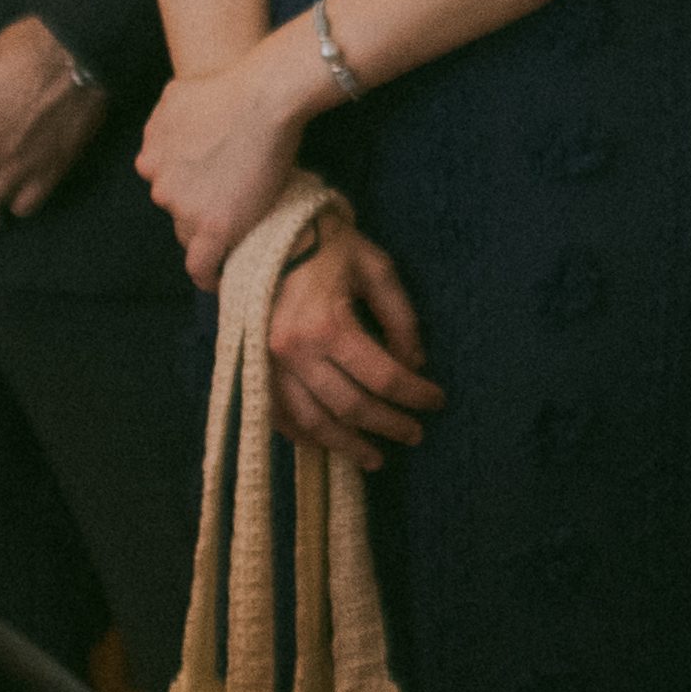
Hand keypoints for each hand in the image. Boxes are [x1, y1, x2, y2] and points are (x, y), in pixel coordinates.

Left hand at [138, 47, 328, 285]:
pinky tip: (217, 280)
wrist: (262, 97)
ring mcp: (184, 208)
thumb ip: (163, 122)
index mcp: (149, 159)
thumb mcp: (175, 96)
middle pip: (177, 210)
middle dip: (199, 206)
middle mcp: (159, 185)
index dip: (190, 186)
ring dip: (210, 229)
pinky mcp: (212, 227)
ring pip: (191, 233)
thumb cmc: (230, 87)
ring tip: (239, 222)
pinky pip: (201, 264)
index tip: (207, 188)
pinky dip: (207, 275)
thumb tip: (166, 133)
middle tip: (230, 198)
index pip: (166, 186)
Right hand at [258, 223, 441, 454]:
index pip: (384, 377)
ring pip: (313, 422)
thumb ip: (401, 319)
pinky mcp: (253, 369)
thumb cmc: (328, 245)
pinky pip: (279, 416)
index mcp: (328, 324)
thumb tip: (416, 364)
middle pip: (351, 406)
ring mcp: (268, 364)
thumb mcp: (376, 269)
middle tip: (415, 435)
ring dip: (347, 446)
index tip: (437, 401)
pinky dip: (306, 436)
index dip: (415, 394)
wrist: (264, 232)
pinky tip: (329, 444)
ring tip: (375, 458)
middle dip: (389, 425)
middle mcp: (295, 351)